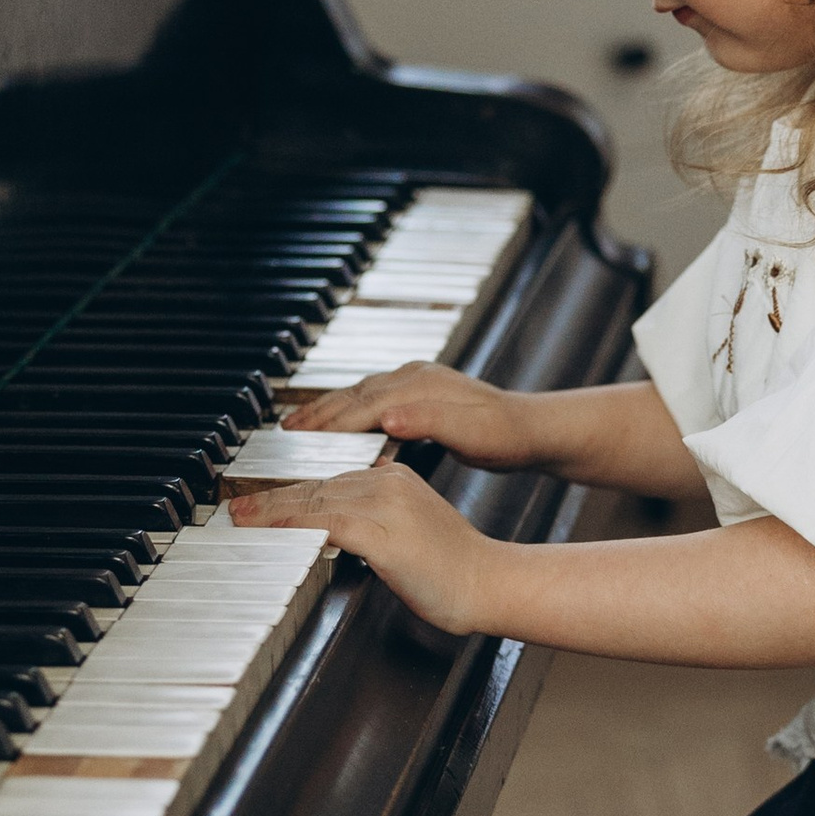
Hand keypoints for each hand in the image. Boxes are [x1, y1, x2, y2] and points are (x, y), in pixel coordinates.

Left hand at [226, 463, 494, 627]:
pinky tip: (271, 528)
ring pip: (314, 499)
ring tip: (241, 517)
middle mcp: (388, 481)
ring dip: (271, 509)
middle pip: (314, 486)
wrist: (489, 582)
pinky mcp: (383, 531)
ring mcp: (386, 504)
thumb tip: (345, 524)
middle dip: (270, 497)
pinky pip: (326, 521)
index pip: (329, 481)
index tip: (260, 502)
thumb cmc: (455, 570)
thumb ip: (380, 520)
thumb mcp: (410, 532)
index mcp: (394, 478)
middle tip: (236, 508)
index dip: (290, 492)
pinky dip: (293, 522)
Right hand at [282, 363, 533, 463]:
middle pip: (353, 395)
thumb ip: (428, 423)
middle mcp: (413, 377)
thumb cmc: (503, 435)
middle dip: (317, 412)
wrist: (530, 429)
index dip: (328, 423)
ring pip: (359, 394)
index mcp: (420, 386)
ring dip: (327, 409)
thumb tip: (387, 417)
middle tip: (284, 431)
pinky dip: (349, 410)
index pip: (362, 405)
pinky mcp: (419, 393)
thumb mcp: (470, 432)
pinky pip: (372, 398)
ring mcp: (415, 382)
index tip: (298, 438)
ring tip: (300, 425)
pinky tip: (340, 422)